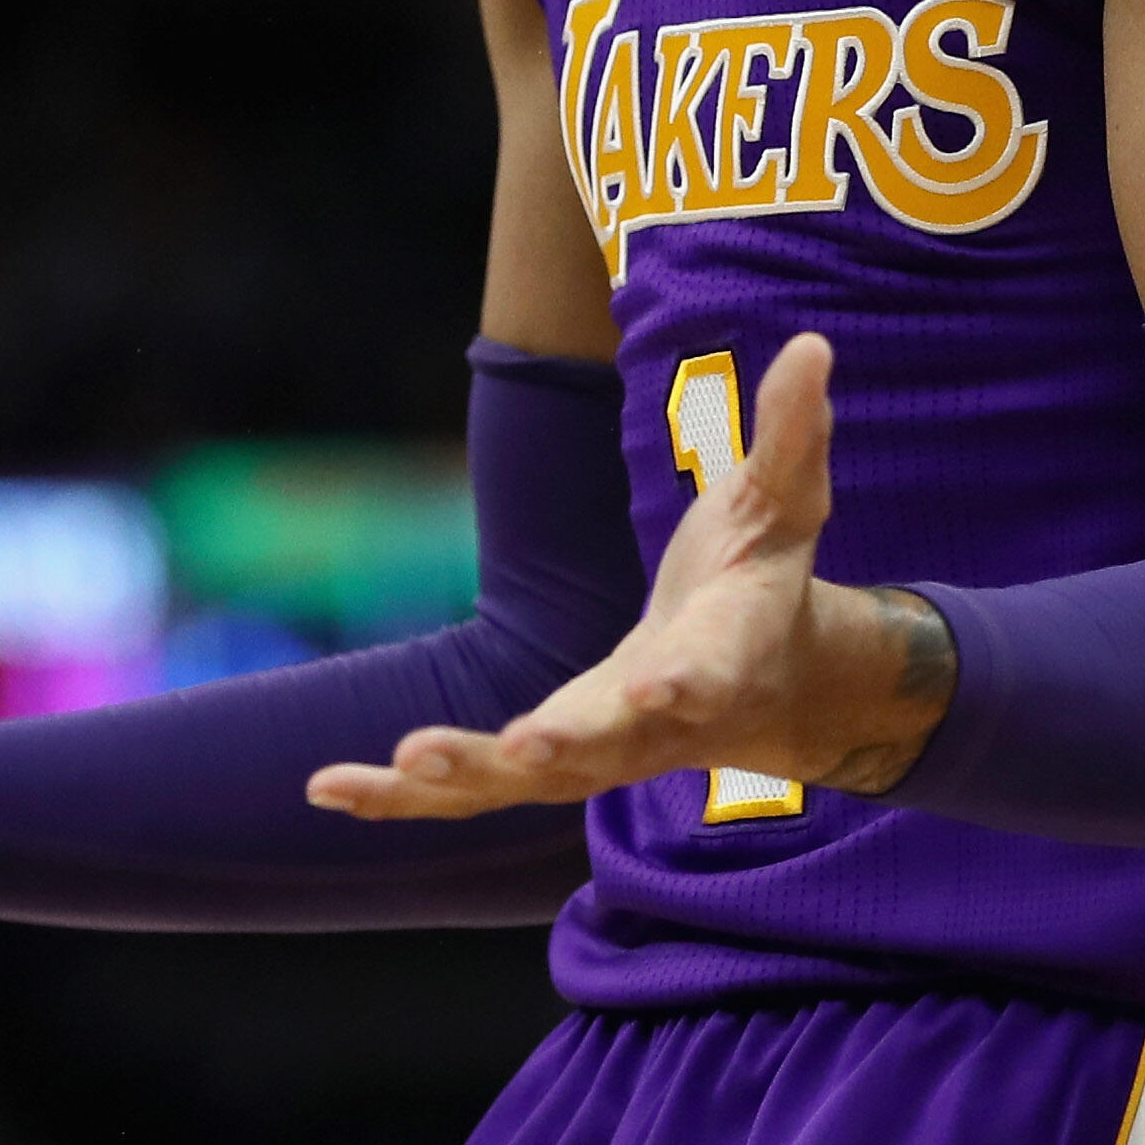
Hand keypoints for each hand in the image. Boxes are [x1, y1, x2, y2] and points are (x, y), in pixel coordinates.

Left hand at [304, 333, 954, 820]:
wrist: (763, 684)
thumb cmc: (763, 580)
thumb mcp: (784, 505)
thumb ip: (791, 437)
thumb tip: (814, 348)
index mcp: (721, 658)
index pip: (706, 674)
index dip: (684, 685)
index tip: (662, 691)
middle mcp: (657, 725)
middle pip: (609, 744)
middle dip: (564, 746)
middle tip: (519, 747)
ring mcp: (598, 754)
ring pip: (525, 783)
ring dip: (459, 783)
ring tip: (396, 766)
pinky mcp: (547, 763)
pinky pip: (470, 791)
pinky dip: (404, 796)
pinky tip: (330, 788)